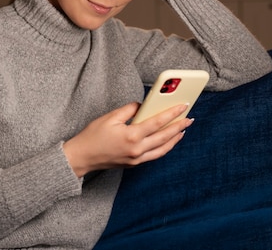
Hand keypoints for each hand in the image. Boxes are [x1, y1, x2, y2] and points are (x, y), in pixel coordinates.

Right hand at [63, 102, 193, 177]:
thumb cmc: (92, 136)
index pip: (157, 122)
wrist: (81, 158)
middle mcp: (137, 149)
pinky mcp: (134, 164)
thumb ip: (129, 110)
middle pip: (164, 137)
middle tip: (190, 118)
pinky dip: (164, 147)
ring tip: (183, 130)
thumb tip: (142, 106)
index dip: (172, 113)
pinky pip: (154, 155)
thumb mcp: (110, 117)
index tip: (183, 106)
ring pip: (162, 149)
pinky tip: (168, 141)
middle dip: (179, 127)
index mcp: (131, 135)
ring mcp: (136, 159)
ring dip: (174, 139)